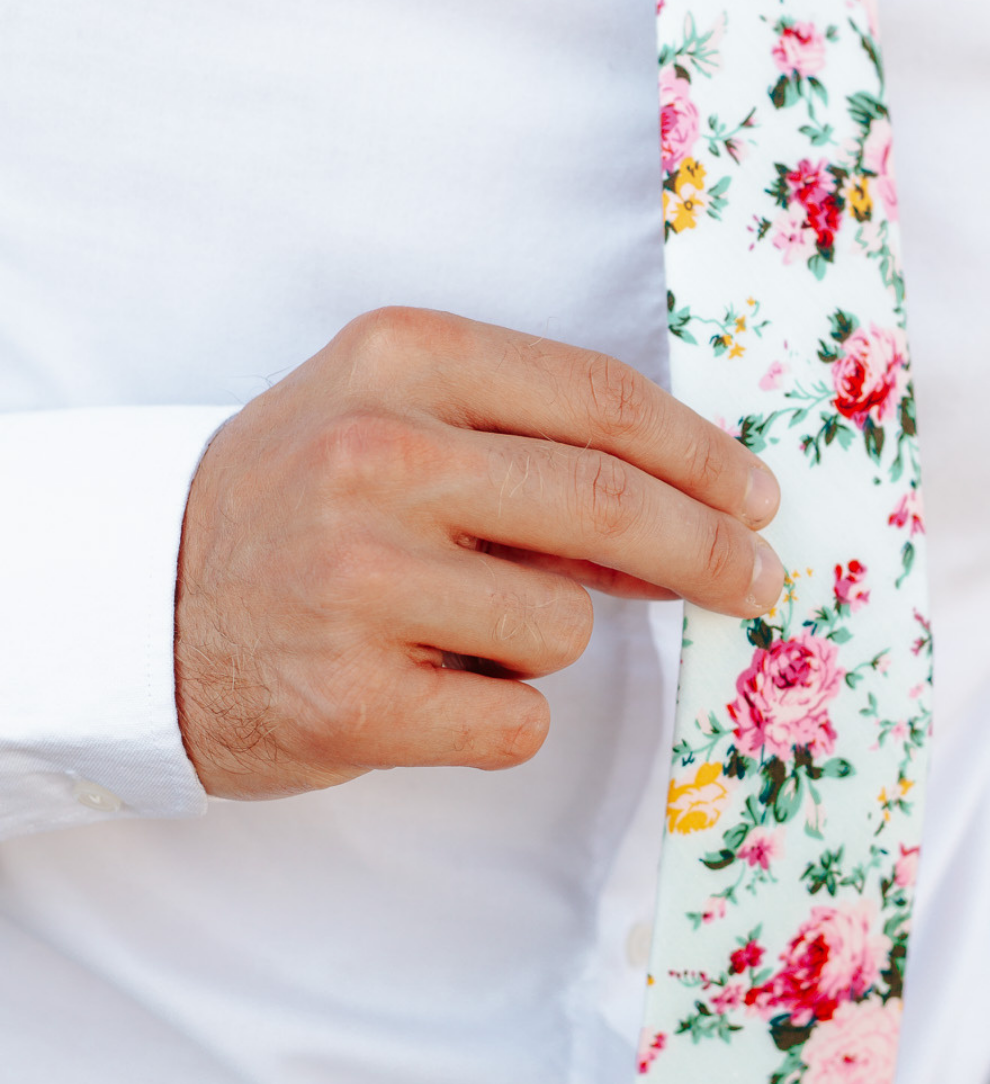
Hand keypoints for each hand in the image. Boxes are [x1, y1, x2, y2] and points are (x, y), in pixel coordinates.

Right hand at [174, 307, 782, 798]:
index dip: (702, 458)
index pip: (601, 404)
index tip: (756, 498)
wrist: (138, 606)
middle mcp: (380, 459)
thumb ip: (528, 439)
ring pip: (564, 628)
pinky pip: (517, 721)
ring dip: (543, 642)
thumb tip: (694, 507)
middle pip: (610, 509)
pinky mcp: (355, 699)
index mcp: (403, 362)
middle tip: (757, 582)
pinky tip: (426, 688)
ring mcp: (362, 582)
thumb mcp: (389, 414)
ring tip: (453, 630)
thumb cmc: (291, 504)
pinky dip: (499, 717)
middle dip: (711, 552)